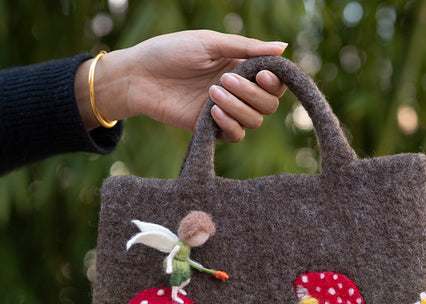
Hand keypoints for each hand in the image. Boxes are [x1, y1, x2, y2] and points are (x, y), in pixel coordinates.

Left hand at [75, 30, 286, 141]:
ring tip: (212, 92)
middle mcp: (238, 92)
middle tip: (225, 79)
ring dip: (239, 107)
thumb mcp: (210, 43)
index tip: (263, 74)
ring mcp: (226, 111)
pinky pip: (236, 135)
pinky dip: (230, 124)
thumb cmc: (170, 52)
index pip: (274, 82)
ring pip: (255, 121)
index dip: (275, 81)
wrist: (139, 76)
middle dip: (252, 93)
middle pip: (269, 104)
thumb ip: (246, 47)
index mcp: (241, 67)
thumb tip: (284, 46)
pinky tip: (212, 111)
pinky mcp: (212, 129)